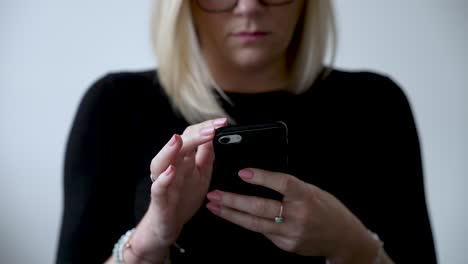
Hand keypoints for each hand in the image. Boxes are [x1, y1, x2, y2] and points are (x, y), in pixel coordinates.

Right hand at [129, 118, 226, 260]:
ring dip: (169, 150)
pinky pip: (158, 188)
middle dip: (193, 135)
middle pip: (177, 145)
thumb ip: (206, 156)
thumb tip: (213, 135)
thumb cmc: (183, 197)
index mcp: (182, 160)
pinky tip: (171, 170)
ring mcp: (162, 182)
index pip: (191, 136)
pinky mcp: (159, 200)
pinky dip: (164, 179)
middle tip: (210, 129)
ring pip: (160, 162)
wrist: (168, 225)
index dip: (205, 127)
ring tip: (178, 140)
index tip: (222, 122)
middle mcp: (170, 167)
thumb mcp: (201, 174)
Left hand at [206, 168, 380, 262]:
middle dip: (233, 201)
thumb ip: (288, 186)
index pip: (281, 183)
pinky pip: (263, 232)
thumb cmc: (327, 209)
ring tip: (215, 206)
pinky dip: (247, 222)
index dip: (261, 177)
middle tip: (215, 194)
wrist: (342, 237)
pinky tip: (234, 216)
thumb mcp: (311, 190)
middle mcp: (298, 215)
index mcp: (305, 195)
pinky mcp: (286, 245)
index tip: (242, 172)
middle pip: (261, 207)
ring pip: (255, 224)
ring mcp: (291, 233)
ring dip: (232, 214)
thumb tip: (258, 177)